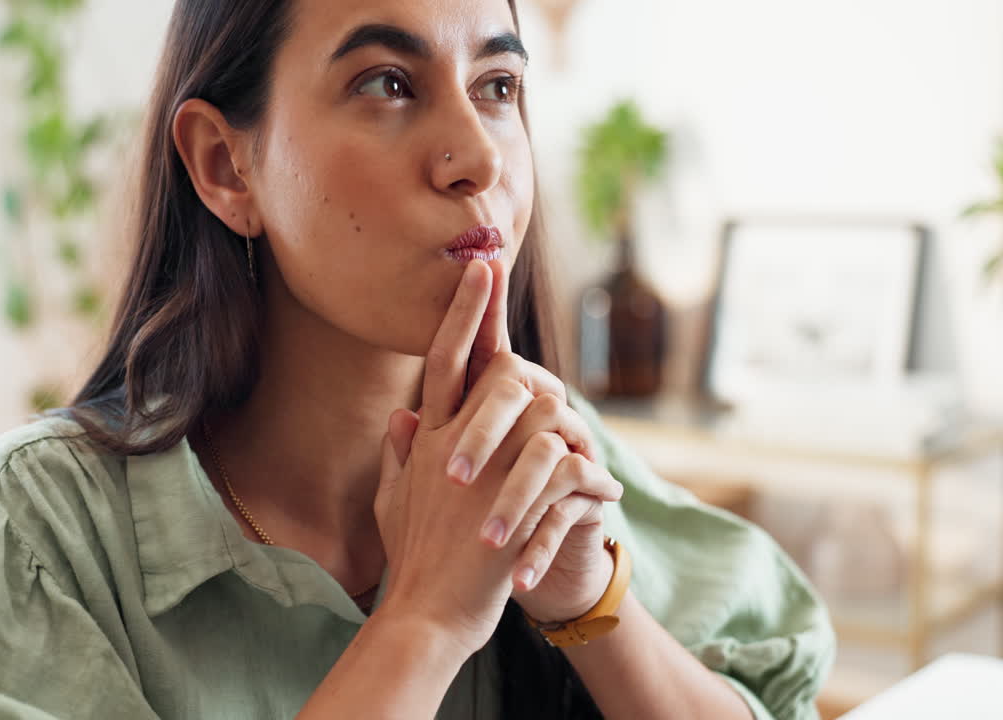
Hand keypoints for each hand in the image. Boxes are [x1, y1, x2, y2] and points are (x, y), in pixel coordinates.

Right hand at [372, 260, 621, 655]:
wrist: (426, 620)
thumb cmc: (414, 562)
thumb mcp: (393, 502)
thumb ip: (399, 455)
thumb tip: (401, 414)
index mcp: (426, 443)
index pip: (443, 362)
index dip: (461, 313)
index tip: (479, 267)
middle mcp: (449, 448)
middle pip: (484, 370)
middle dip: (492, 326)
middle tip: (500, 279)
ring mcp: (481, 477)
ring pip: (536, 416)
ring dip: (566, 420)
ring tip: (590, 442)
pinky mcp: (512, 511)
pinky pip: (567, 476)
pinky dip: (592, 483)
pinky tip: (609, 495)